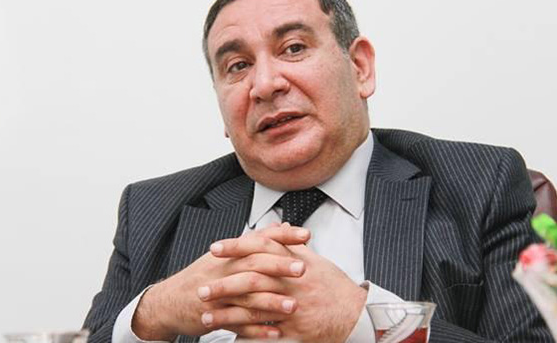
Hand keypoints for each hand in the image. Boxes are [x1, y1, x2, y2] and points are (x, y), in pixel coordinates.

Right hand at [131, 225, 309, 340]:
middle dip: (279, 266)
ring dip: (271, 302)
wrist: (169, 301)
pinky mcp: (214, 316)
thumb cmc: (203, 277)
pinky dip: (257, 329)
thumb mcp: (226, 255)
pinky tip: (275, 333)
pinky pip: (238, 323)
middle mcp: (224, 270)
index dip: (283, 236)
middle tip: (303, 269)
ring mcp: (218, 294)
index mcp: (230, 254)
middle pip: (254, 264)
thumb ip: (256, 241)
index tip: (306, 235)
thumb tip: (280, 225)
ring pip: (247, 297)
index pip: (259, 238)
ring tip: (293, 306)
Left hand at [205, 233, 366, 342]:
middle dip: (223, 285)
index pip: (260, 249)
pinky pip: (267, 337)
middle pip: (251, 281)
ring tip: (205, 316)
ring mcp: (294, 309)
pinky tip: (227, 339)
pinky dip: (247, 338)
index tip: (214, 249)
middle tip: (200, 288)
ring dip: (227, 315)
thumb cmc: (334, 287)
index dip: (236, 247)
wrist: (356, 314)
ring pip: (254, 311)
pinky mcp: (295, 332)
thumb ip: (292, 243)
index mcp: (296, 264)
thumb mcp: (315, 260)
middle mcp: (293, 285)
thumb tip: (277, 225)